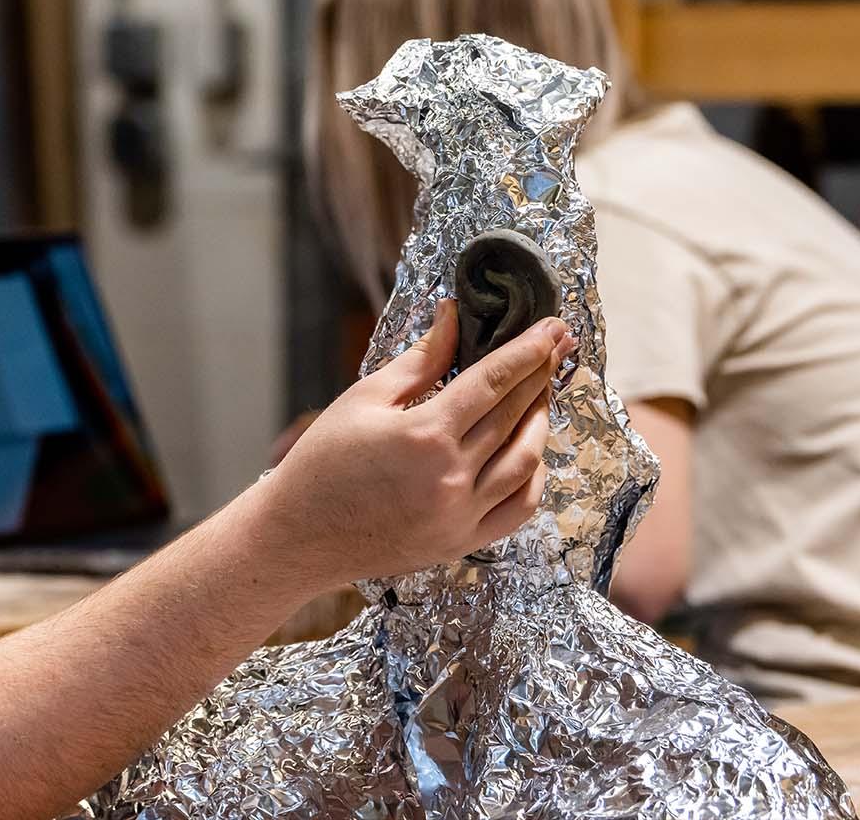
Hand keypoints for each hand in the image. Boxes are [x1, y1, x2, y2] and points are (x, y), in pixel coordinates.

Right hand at [260, 300, 572, 586]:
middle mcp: (450, 476)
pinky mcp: (461, 542)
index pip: (492, 381)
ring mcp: (460, 515)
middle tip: (561, 346)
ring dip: (541, 422)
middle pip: (515, 415)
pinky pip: (518, 508)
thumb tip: (454, 318)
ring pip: (526, 461)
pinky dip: (533, 476)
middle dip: (542, 375)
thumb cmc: (322, 462)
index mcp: (424, 434)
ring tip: (542, 393)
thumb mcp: (363, 399)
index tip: (552, 326)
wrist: (299, 536)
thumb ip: (419, 361)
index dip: (526, 350)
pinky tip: (531, 452)